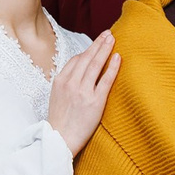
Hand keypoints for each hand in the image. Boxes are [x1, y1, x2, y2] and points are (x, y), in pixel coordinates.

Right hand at [47, 31, 119, 153]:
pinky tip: (117, 57)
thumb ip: (66, 83)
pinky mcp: (95, 101)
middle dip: (98, 44)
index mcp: (60, 81)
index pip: (75, 60)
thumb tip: (78, 73)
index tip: (96, 45)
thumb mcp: (56, 97)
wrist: (60, 140)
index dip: (87, 51)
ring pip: (95, 64)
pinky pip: (105, 80)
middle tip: (108, 33)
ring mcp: (83, 91)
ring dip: (105, 49)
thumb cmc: (60, 122)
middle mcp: (71, 83)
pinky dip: (112, 67)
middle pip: (86, 58)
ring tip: (113, 39)